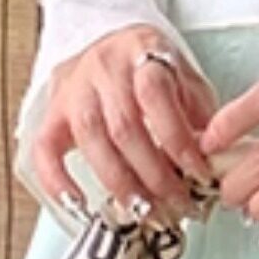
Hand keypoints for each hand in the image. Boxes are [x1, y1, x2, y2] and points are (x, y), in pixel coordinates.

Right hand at [28, 29, 221, 223]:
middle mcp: (102, 66)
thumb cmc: (155, 70)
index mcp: (141, 49)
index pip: (155, 94)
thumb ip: (198, 113)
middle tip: (176, 205)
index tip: (198, 175)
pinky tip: (80, 206)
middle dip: (154, 174)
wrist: (110, 46)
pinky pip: (44, 148)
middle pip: (124, 125)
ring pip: (90, 139)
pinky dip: (57, 180)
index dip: (178, 139)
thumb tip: (214, 162)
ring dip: (119, 184)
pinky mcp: (52, 112)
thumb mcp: (185, 78)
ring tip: (145, 211)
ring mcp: (73, 89)